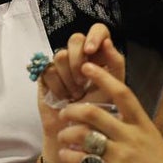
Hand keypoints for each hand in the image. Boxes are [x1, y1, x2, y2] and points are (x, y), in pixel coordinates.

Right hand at [36, 24, 125, 145]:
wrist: (79, 132)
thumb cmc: (101, 111)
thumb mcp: (116, 88)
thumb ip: (115, 64)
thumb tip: (107, 42)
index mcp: (100, 54)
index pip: (98, 30)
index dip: (93, 36)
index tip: (90, 52)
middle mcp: (80, 55)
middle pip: (75, 38)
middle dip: (78, 61)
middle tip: (82, 82)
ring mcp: (62, 65)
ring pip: (61, 55)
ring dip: (69, 79)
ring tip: (75, 95)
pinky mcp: (46, 74)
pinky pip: (48, 70)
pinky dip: (58, 87)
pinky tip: (63, 97)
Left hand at [54, 61, 162, 162]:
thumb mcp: (160, 148)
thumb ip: (144, 133)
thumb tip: (132, 122)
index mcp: (145, 127)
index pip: (123, 93)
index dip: (103, 77)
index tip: (87, 67)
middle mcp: (132, 138)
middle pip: (94, 113)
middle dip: (73, 110)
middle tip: (65, 113)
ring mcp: (120, 157)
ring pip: (83, 135)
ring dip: (67, 133)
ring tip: (63, 137)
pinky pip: (80, 159)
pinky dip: (69, 155)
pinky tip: (68, 156)